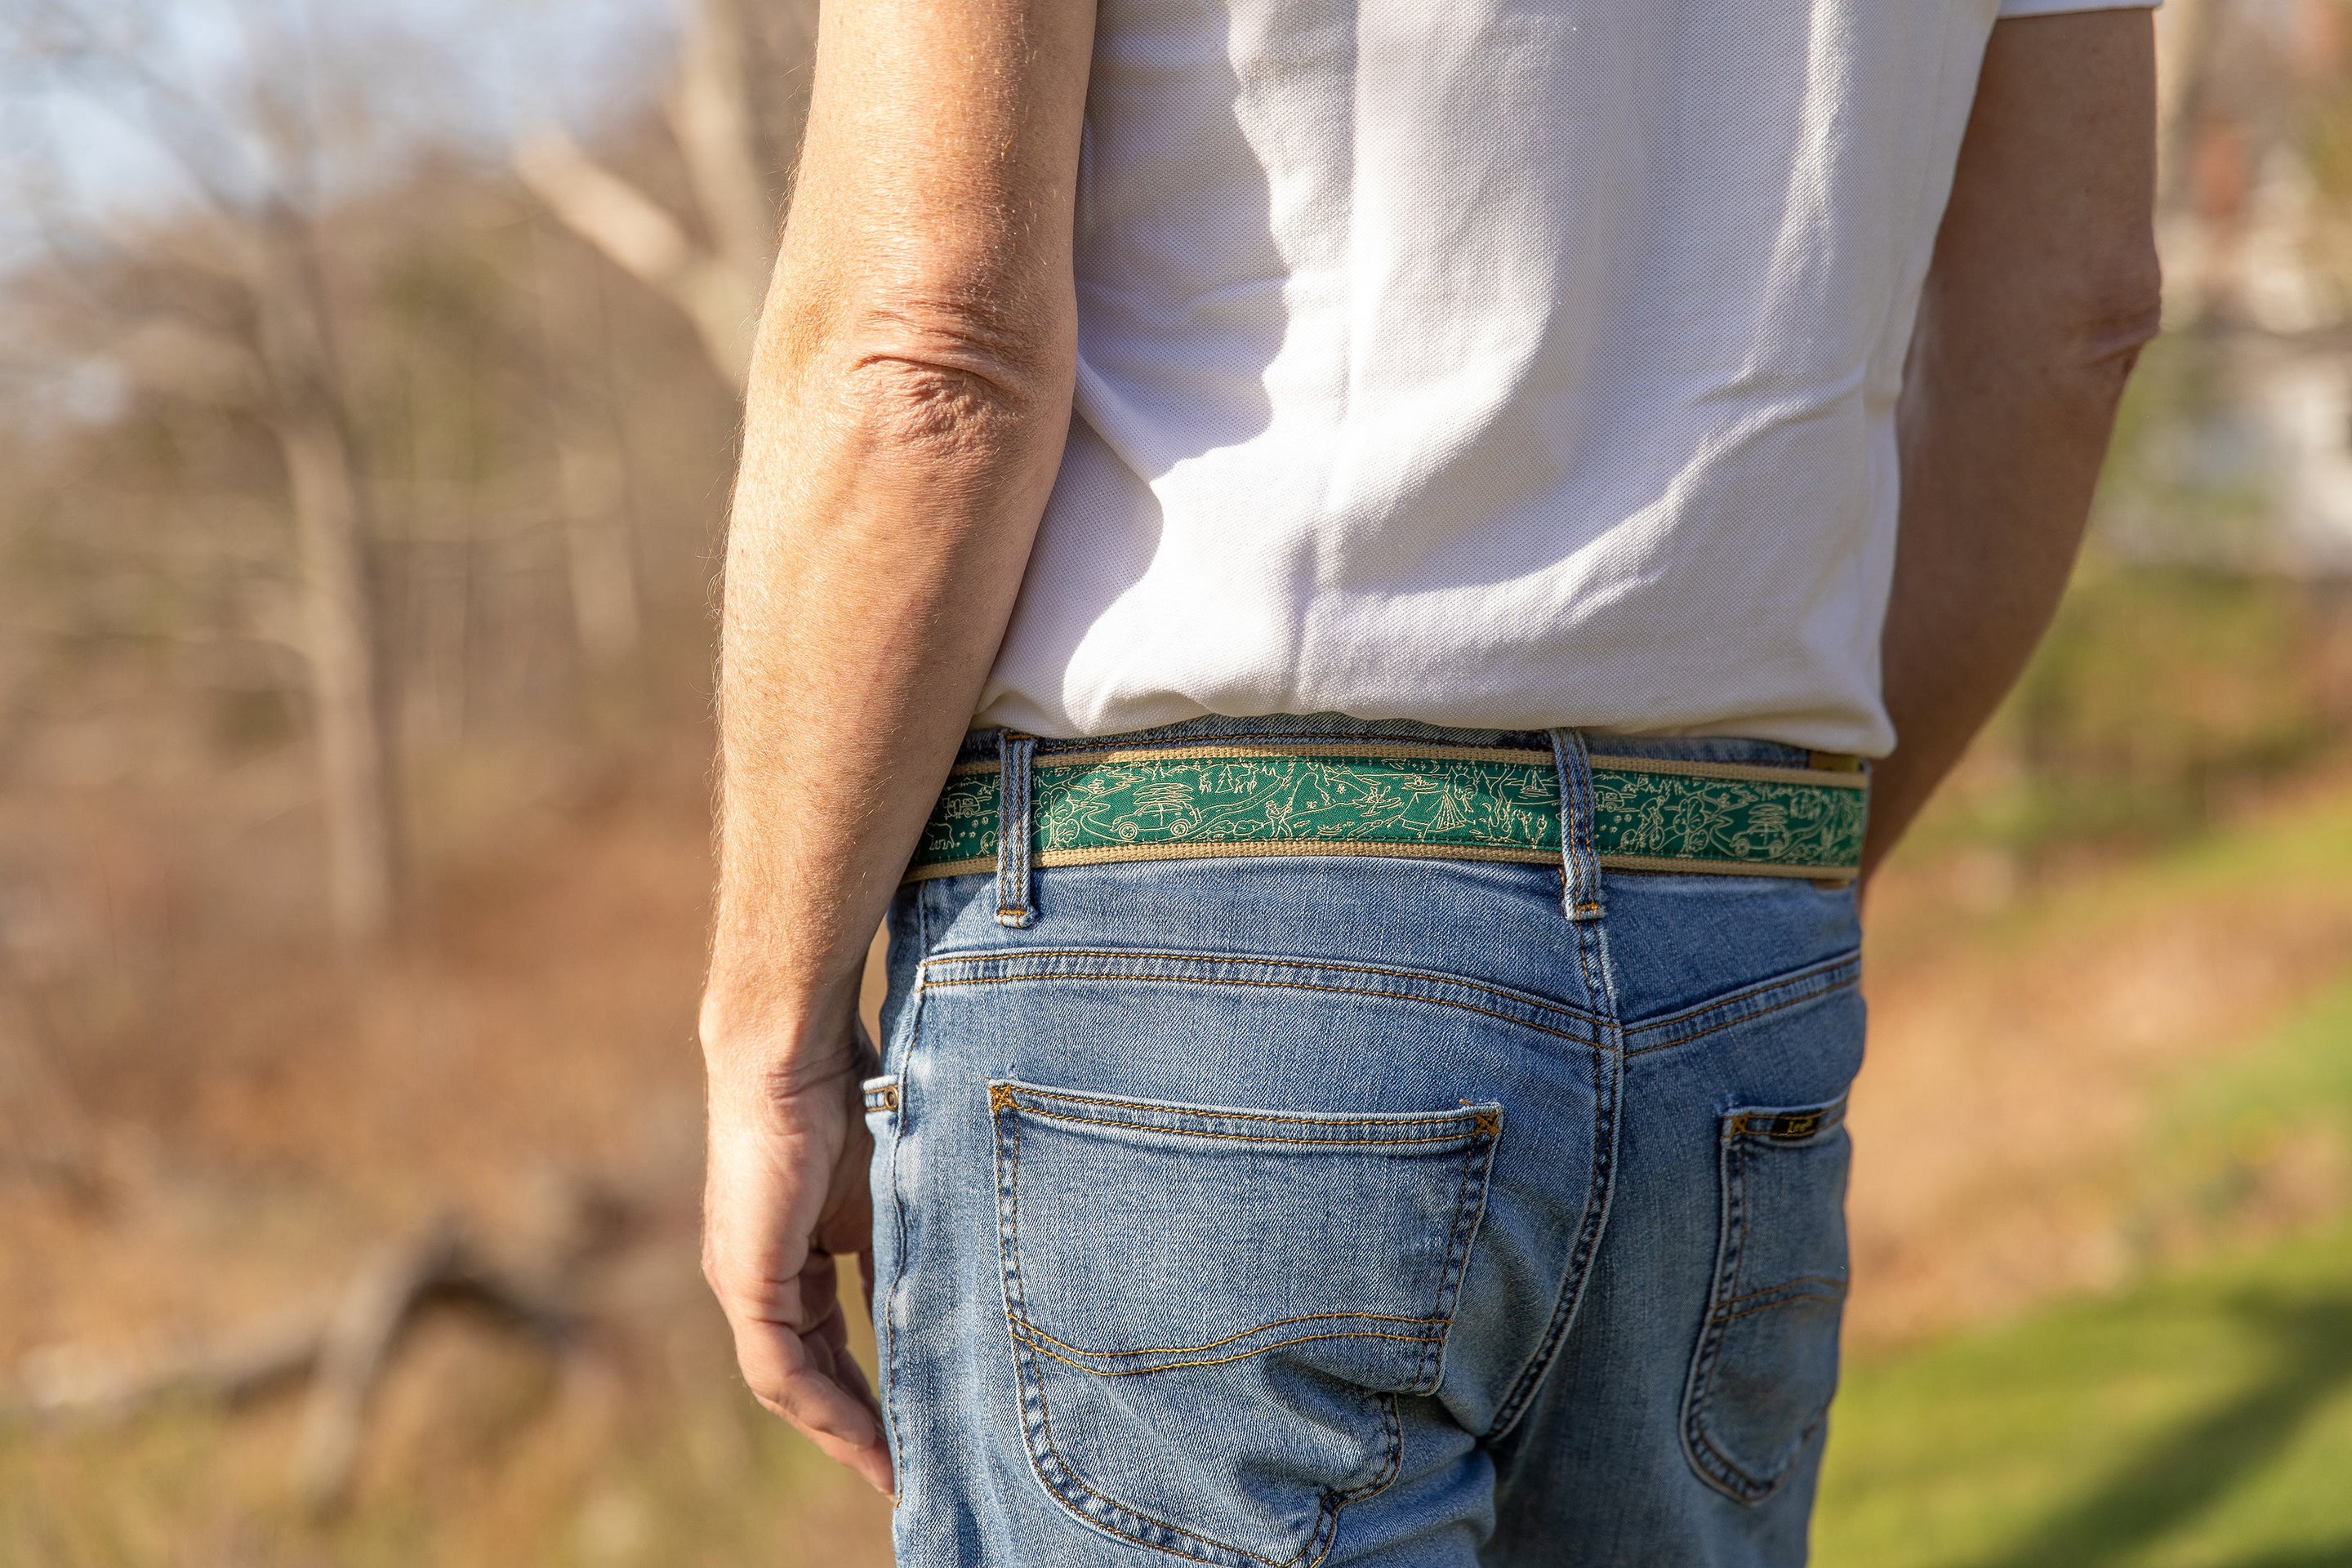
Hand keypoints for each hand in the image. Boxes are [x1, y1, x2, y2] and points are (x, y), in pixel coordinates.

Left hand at [699, 1013, 892, 1495]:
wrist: (798, 1050)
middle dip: (856, 1428)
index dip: (866, 1395)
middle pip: (806, 1376)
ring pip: (789, 1382)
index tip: (910, 1436)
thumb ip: (898, 1256)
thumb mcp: (888, 1197)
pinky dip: (822, 1404)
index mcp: (791, 1255)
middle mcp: (758, 1277)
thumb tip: (944, 1310)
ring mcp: (744, 1281)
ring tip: (890, 1470)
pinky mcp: (743, 1277)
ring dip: (840, 1430)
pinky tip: (862, 1433)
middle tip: (904, 1473)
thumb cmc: (850, 1098)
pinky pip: (778, 1366)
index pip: (826, 1346)